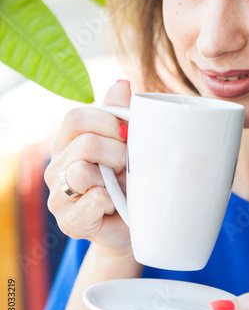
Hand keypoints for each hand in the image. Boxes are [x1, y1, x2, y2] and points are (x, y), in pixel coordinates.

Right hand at [45, 80, 132, 255]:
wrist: (130, 225)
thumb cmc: (126, 183)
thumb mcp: (124, 146)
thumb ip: (118, 116)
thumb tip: (121, 83)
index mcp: (67, 144)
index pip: (76, 118)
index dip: (107, 121)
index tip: (129, 134)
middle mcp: (57, 167)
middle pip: (84, 143)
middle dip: (118, 152)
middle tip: (129, 165)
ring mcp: (58, 196)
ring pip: (81, 171)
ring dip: (112, 177)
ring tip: (121, 186)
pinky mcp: (69, 221)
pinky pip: (86, 203)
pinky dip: (106, 201)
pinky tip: (113, 203)